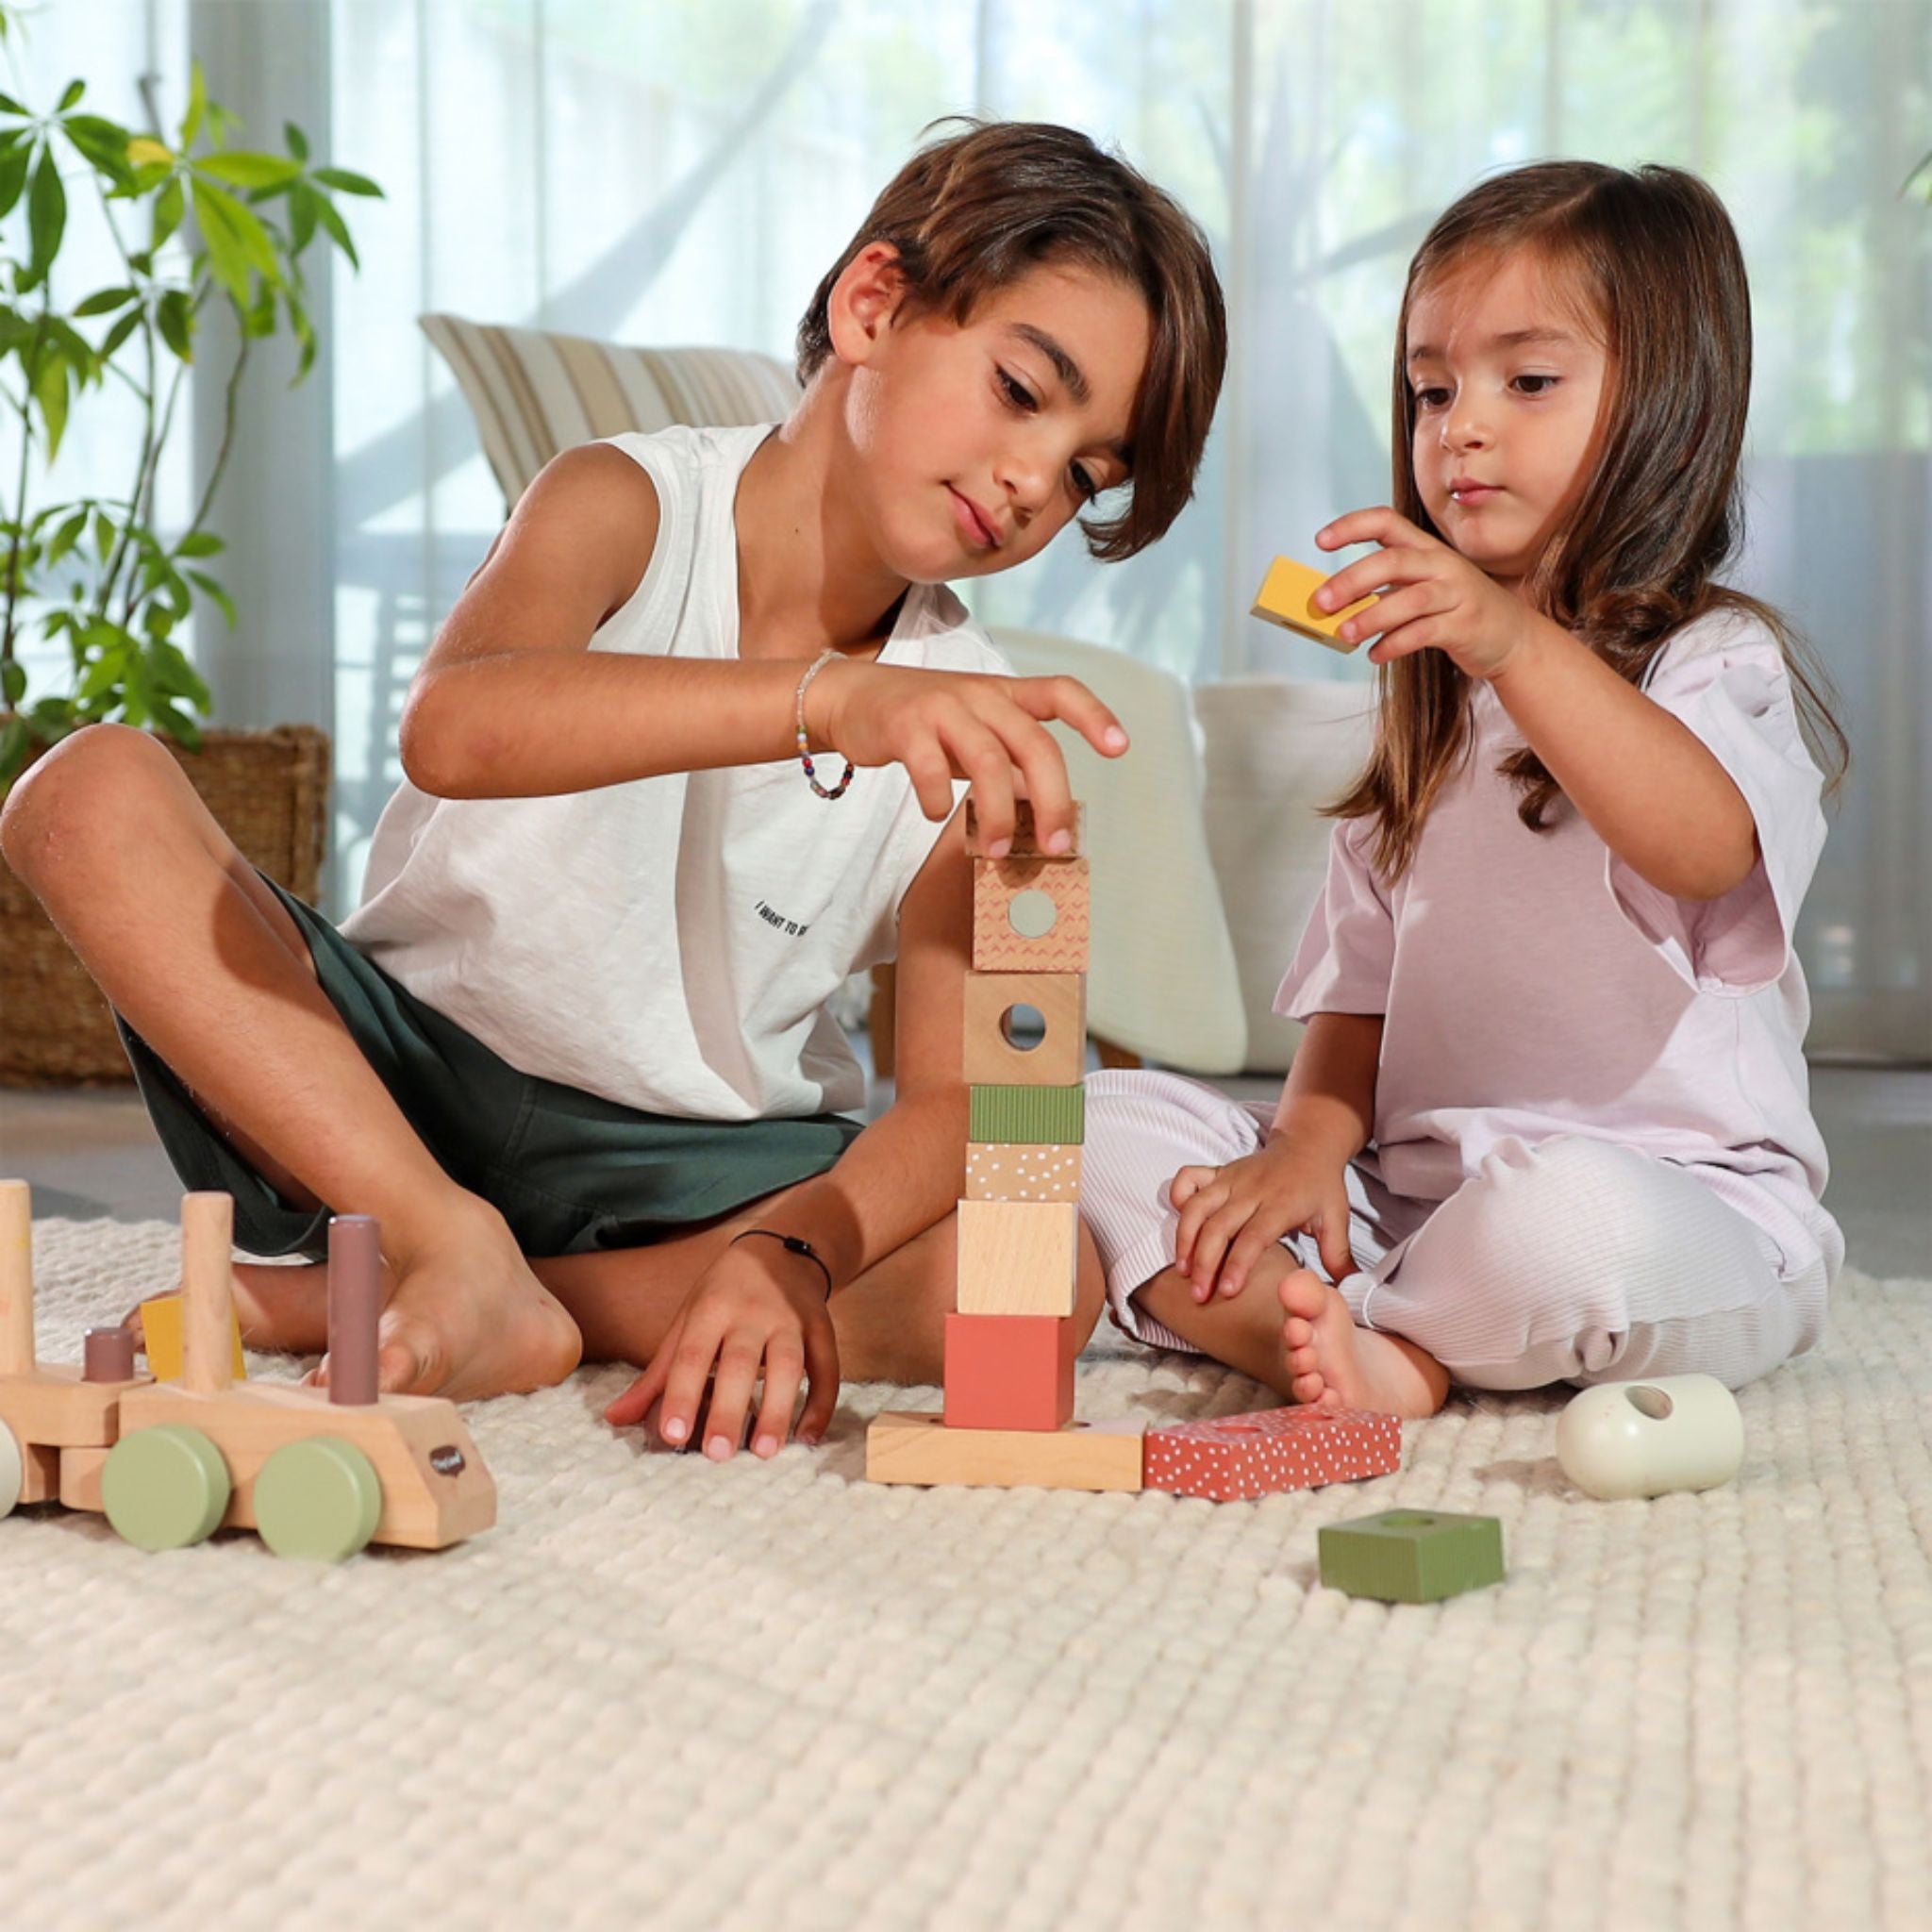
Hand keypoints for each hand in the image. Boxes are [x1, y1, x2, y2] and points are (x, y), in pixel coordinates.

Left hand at [602, 1238, 838, 1459]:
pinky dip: (821, 1404)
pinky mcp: (823, 1329)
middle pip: (742, 1363)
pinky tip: (807, 1437)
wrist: (781, 1251)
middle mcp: (753, 1312)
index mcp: (712, 1308)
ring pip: (790, 1365)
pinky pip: (827, 1368)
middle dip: (731, 1409)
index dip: (682, 1393)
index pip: (693, 1354)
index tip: (673, 1434)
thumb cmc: (724, 1296)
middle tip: (718, 1455)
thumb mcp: (687, 1321)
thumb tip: (615, 1419)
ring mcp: (792, 1319)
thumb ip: (657, 1374)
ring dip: (779, 1409)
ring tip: (766, 1452)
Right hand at [807, 660, 1127, 856]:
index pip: (1060, 691)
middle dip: (1053, 799)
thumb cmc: (921, 722)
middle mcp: (980, 694)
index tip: (1120, 748)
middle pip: (1033, 744)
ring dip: (1000, 812)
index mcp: (1003, 694)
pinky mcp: (904, 724)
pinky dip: (937, 798)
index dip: (1094, 716)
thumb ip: (1010, 763)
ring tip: (1000, 851)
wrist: (849, 696)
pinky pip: (929, 766)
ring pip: (988, 760)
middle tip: (1056, 845)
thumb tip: (1046, 813)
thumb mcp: (974, 733)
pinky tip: (934, 815)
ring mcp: (942, 707)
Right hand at [1168, 1138, 1354, 1301]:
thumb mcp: (1337, 1219)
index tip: (1227, 1291)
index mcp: (1282, 1203)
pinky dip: (1177, 1197)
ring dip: (1185, 1239)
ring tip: (1182, 1271)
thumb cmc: (1320, 1186)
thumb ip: (1339, 1256)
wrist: (1308, 1145)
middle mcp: (1251, 1190)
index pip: (1254, 1236)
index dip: (1238, 1264)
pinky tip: (1179, 1226)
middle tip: (1199, 1295)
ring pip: (1197, 1207)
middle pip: (1218, 1226)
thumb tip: (1350, 1292)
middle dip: (1204, 1262)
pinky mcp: (1218, 1171)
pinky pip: (1188, 1178)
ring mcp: (1231, 1179)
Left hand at [1314, 507, 1536, 679]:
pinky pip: (1423, 633)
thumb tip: (1332, 606)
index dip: (1352, 526)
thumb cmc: (1454, 611)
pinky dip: (1394, 645)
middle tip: (1321, 602)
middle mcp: (1441, 565)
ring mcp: (1456, 594)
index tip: (1320, 541)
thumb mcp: (1421, 590)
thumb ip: (1384, 592)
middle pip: (1392, 562)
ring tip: (1344, 634)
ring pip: (1409, 599)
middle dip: (1351, 580)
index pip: (1387, 521)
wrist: (1512, 637)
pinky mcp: (1464, 625)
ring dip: (1371, 617)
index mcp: (1426, 549)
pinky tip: (1375, 655)